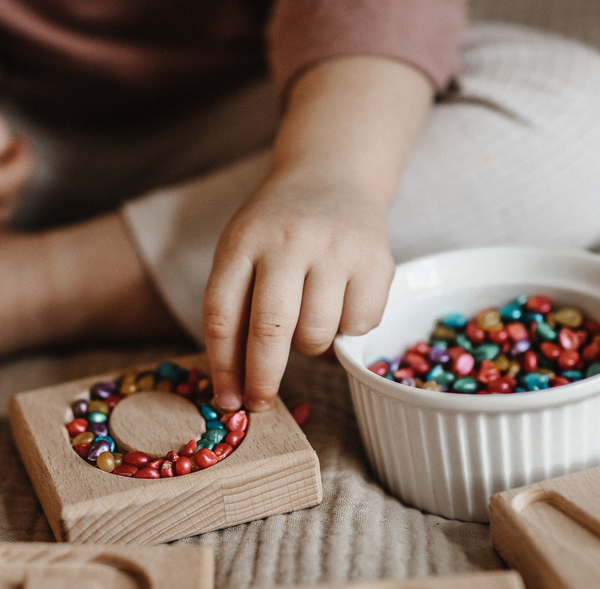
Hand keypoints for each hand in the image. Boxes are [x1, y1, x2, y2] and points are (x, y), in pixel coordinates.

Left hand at [203, 174, 395, 410]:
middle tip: (261, 402)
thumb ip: (236, 308)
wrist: (333, 176)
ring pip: (316, 335)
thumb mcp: (242, 251)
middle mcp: (288, 241)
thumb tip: (236, 387)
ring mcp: (335, 249)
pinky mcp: (376, 260)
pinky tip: (341, 305)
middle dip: (263, 378)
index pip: (223, 315)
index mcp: (243, 242)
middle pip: (270, 330)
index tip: (227, 400)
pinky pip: (359, 326)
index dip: (224, 367)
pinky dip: (348, 331)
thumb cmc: (277, 230)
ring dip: (310, 347)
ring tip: (309, 320)